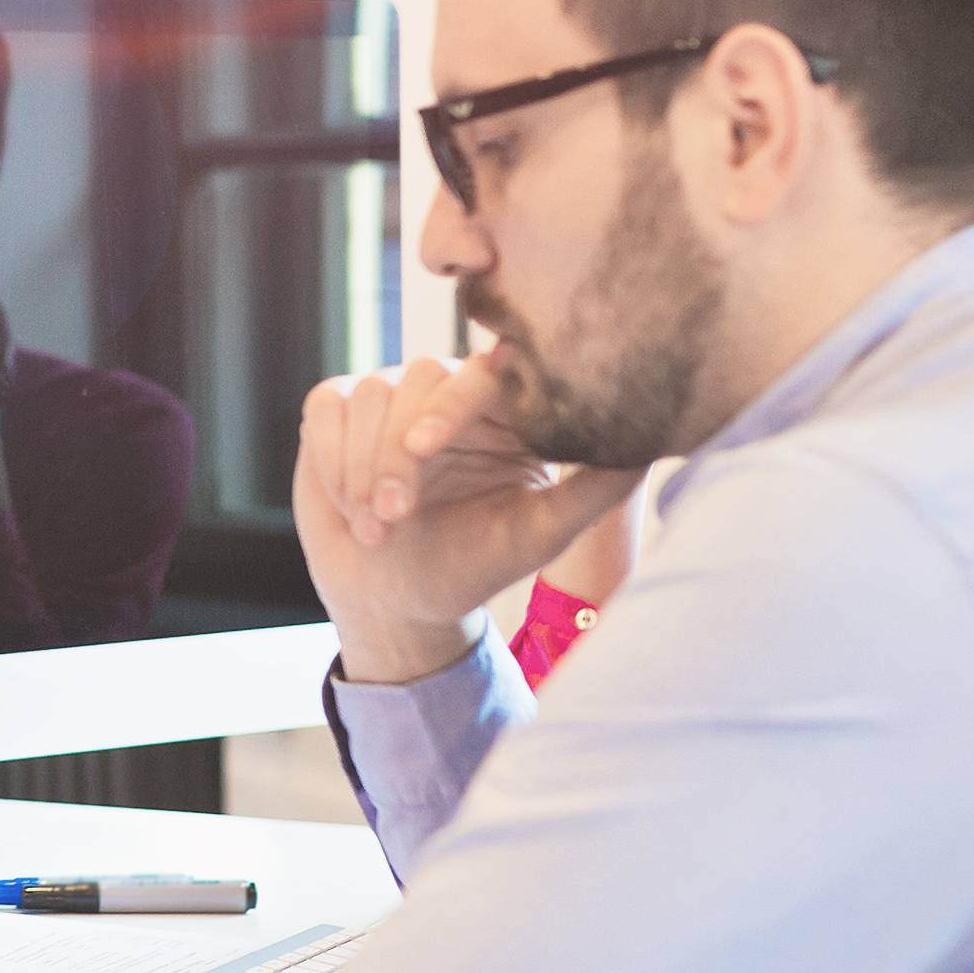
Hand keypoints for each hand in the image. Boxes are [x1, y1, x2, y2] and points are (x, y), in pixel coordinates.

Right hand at [294, 356, 638, 683]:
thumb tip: (646, 444)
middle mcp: (447, 387)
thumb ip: (594, 488)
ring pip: (367, 395)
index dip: (449, 404)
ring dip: (360, 468)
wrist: (398, 599)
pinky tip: (349, 508)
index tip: (424, 448)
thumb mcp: (540, 534)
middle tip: (393, 516)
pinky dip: (330, 460)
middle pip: (416, 379)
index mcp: (504, 405)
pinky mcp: (338, 407)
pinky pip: (327, 409)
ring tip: (375, 528)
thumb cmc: (476, 564)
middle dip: (395, 454)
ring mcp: (390, 393)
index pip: (483, 373)